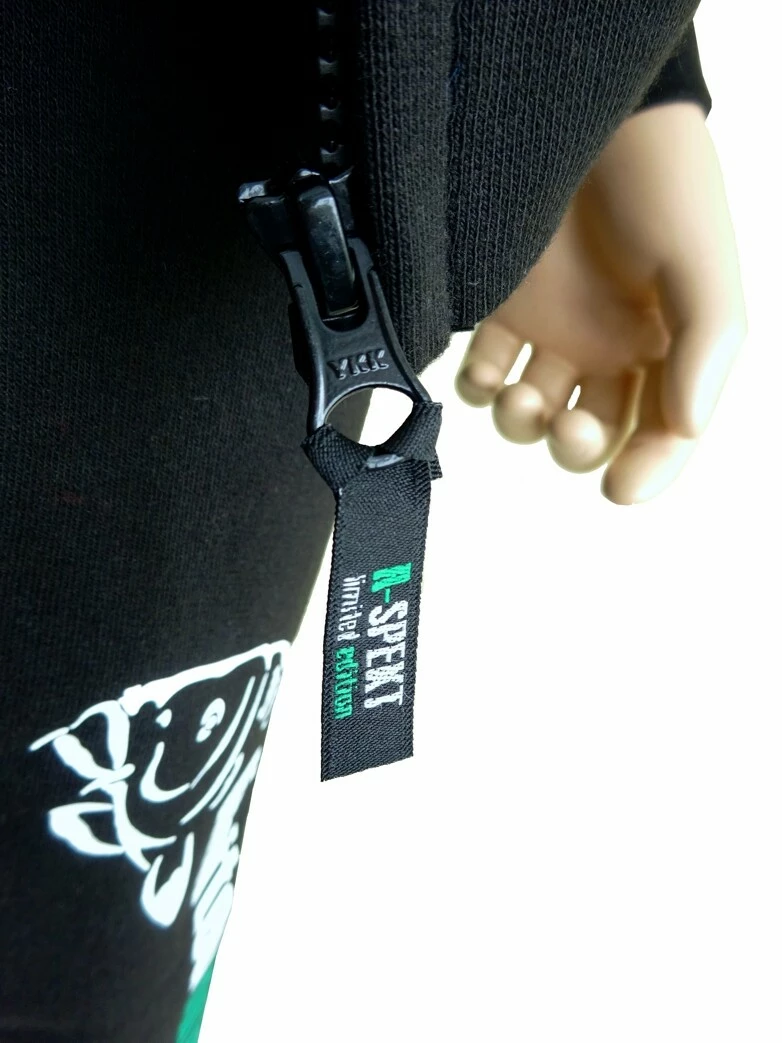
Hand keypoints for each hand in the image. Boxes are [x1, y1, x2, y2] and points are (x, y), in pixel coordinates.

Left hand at [455, 102, 746, 503]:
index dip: (648, 470)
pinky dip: (478, 386)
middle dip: (576, 447)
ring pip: (532, 414)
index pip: (662, 434)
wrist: (580, 116)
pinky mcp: (503, 311)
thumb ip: (705, 348)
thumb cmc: (656, 183)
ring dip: (522, 424)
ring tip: (521, 395)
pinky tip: (489, 370)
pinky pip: (482, 374)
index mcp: (668, 347)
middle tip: (568, 424)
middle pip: (591, 434)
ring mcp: (553, 332)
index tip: (622, 489)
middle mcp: (610, 349)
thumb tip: (687, 428)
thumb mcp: (701, 264)